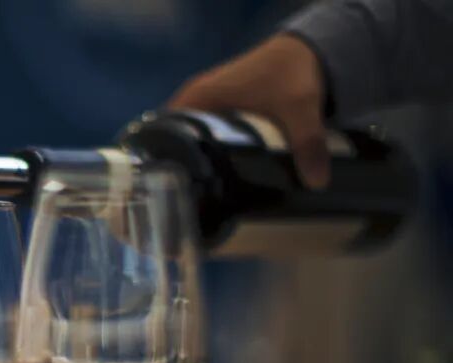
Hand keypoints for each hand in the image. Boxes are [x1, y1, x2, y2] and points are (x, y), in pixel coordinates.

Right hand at [168, 34, 329, 188]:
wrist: (304, 49)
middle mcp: (193, 97)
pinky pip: (199, 130)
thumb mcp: (300, 108)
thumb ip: (307, 143)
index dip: (168, 162)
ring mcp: (203, 100)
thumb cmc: (291, 73)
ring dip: (193, 158)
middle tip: (194, 196)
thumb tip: (316, 183)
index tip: (177, 188)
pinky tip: (216, 170)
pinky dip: (204, 148)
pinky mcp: (216, 105)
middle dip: (182, 166)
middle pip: (173, 139)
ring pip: (186, 136)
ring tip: (202, 189)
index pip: (164, 135)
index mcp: (199, 97)